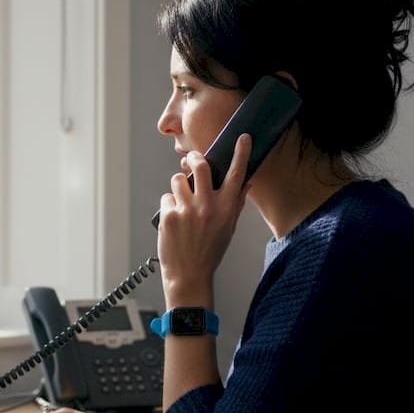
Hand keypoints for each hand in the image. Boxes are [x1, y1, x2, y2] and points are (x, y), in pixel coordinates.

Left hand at [156, 134, 252, 305]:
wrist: (189, 274)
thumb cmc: (209, 251)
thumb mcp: (228, 228)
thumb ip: (235, 203)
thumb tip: (246, 183)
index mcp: (227, 208)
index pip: (237, 174)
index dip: (241, 153)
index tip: (242, 138)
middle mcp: (208, 206)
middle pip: (200, 166)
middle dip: (194, 159)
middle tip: (192, 160)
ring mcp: (187, 209)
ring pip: (178, 180)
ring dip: (178, 186)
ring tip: (182, 203)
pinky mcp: (169, 215)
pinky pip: (167, 198)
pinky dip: (169, 206)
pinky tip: (173, 220)